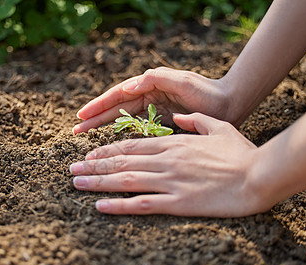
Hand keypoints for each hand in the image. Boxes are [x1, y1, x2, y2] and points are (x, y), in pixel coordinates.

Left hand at [70, 113, 271, 217]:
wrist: (259, 175)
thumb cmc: (241, 153)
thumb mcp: (218, 127)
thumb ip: (195, 122)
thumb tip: (179, 118)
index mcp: (173, 143)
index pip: (131, 145)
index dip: (108, 150)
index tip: (90, 154)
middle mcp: (165, 160)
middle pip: (122, 161)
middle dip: (94, 165)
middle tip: (72, 169)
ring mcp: (170, 181)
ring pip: (125, 180)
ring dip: (98, 183)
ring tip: (77, 184)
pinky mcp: (177, 202)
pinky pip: (142, 204)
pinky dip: (118, 205)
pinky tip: (101, 207)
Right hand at [72, 67, 232, 133]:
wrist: (229, 104)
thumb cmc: (208, 92)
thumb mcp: (183, 82)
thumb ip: (156, 80)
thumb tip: (127, 87)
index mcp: (150, 86)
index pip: (118, 95)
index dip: (99, 106)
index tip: (82, 116)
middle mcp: (148, 97)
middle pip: (116, 108)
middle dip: (96, 118)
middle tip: (76, 130)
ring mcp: (153, 110)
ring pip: (122, 119)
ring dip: (104, 127)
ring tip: (86, 135)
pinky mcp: (160, 122)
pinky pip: (136, 128)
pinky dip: (122, 134)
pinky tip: (111, 143)